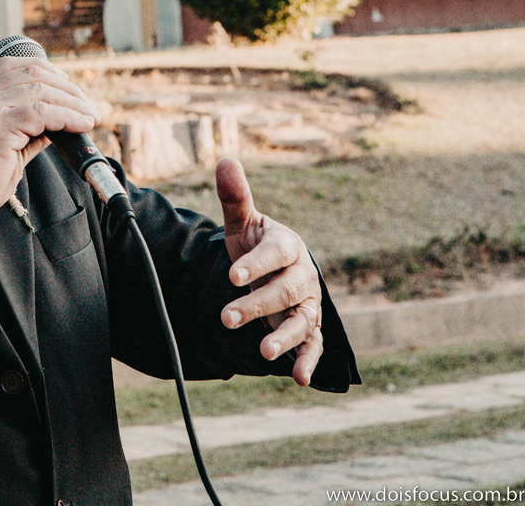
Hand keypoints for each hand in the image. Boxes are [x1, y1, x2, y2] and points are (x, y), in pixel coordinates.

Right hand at [0, 56, 98, 249]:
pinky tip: (81, 126)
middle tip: (88, 107)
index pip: (15, 64)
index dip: (48, 71)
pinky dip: (68, 117)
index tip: (69, 90)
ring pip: (42, 90)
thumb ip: (28, 133)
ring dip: (74, 102)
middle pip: (34, 72)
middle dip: (68, 88)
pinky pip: (42, 112)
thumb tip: (57, 126)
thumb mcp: (4, 149)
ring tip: (91, 117)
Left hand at [216, 157, 322, 385]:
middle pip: (285, 291)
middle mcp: (302, 275)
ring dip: (284, 336)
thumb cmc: (255, 245)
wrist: (274, 271)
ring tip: (264, 351)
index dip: (256, 265)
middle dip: (257, 304)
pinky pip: (313, 346)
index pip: (275, 254)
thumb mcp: (242, 224)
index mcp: (287, 246)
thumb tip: (225, 159)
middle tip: (226, 317)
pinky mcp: (309, 328)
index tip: (232, 276)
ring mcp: (308, 304)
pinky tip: (297, 378)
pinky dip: (308, 362)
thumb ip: (235, 197)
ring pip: (301, 321)